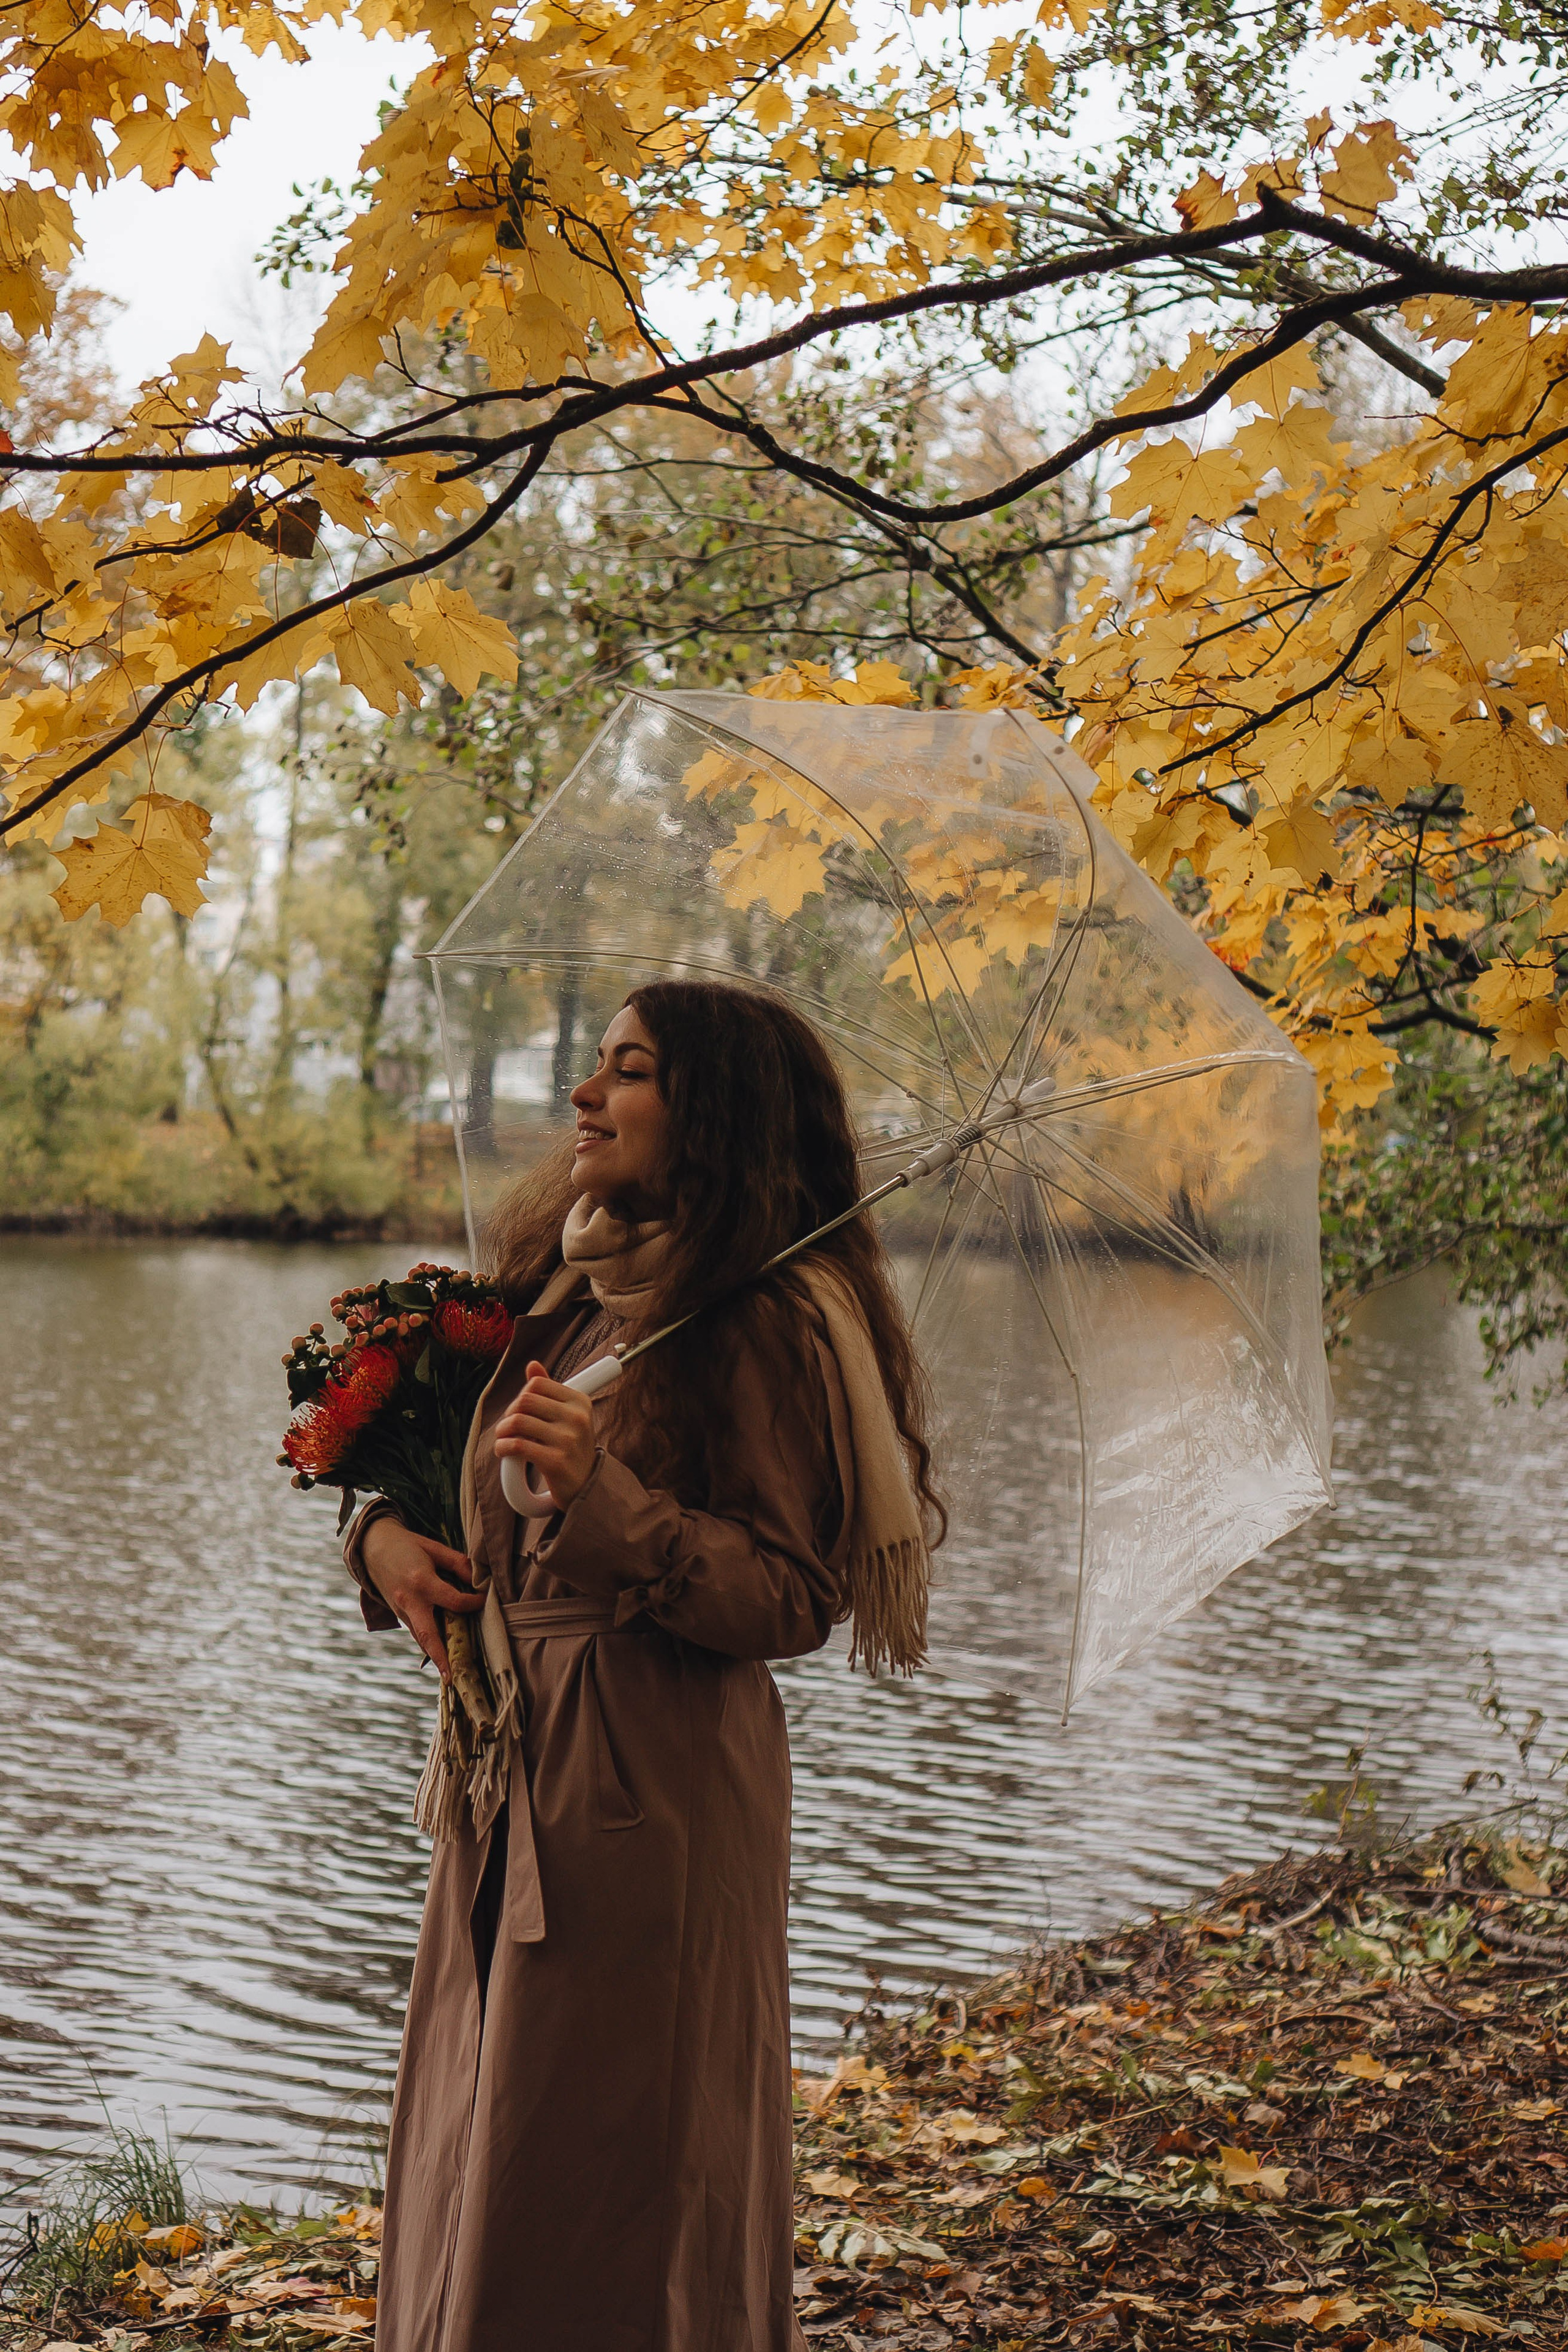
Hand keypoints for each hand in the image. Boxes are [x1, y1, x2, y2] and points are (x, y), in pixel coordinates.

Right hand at [360, 1515, 482, 1678]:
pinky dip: (428, 1642)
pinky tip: (441, 1653)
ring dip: (435, 1655)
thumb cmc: (408, 1545)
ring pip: (420, 1638)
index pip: (454, 1601)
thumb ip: (458, 1563)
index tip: (484, 1600)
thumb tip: (479, 1580)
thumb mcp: (434, 1548)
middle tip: (451, 1678)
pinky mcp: (398, 1614)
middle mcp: (409, 1601)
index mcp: (421, 1581)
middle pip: (427, 1634)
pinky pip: (415, 1631)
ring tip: (450, 1675)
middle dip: (440, 1657)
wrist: (373, 1548)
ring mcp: (401, 1610)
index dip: (474, 1602)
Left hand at [493, 1360, 597, 1511]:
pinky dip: (503, 1447)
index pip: (537, 1384)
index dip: (521, 1395)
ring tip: (503, 1439)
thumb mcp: (567, 1415)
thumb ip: (549, 1390)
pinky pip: (517, 1445)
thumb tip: (532, 1365)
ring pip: (518, 1421)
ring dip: (502, 1431)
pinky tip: (503, 1451)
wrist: (585, 1484)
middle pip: (525, 1400)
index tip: (519, 1410)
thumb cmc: (571, 1447)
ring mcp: (568, 1440)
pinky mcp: (556, 1461)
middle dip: (509, 1413)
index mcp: (579, 1402)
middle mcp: (577, 1418)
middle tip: (507, 1427)